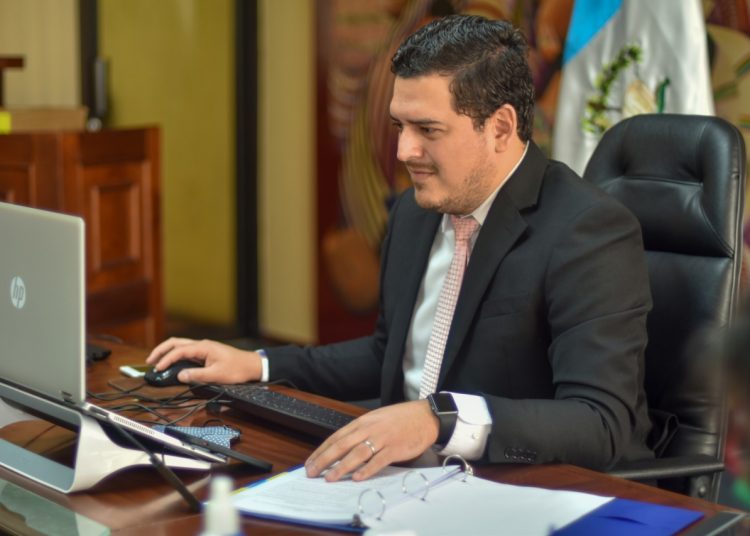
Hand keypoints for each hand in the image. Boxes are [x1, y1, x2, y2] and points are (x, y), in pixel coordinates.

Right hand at [145, 337, 261, 383]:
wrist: (251, 365)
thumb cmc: (237, 369)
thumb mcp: (217, 375)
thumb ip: (197, 375)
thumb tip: (180, 376)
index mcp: (203, 347)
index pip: (179, 351)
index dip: (166, 360)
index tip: (157, 369)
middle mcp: (202, 345)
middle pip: (176, 343)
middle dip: (161, 350)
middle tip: (149, 361)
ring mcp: (203, 348)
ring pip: (180, 345)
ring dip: (167, 351)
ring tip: (156, 361)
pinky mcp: (205, 353)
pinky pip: (186, 351)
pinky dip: (176, 354)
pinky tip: (172, 362)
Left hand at [305, 400, 438, 481]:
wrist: (425, 416)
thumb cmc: (400, 419)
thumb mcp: (376, 420)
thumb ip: (360, 432)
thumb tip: (342, 447)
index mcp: (363, 422)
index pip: (336, 436)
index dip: (321, 450)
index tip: (310, 462)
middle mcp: (369, 429)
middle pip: (342, 445)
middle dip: (324, 459)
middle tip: (311, 472)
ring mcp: (382, 438)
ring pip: (357, 453)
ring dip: (342, 466)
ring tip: (330, 478)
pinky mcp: (395, 449)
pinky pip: (379, 460)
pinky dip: (367, 469)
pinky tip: (358, 478)